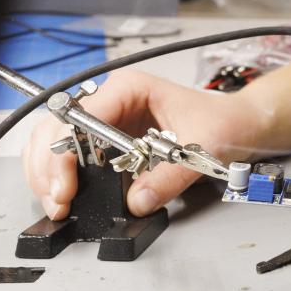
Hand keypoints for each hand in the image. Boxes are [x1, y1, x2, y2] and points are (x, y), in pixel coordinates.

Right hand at [21, 69, 272, 218]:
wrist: (241, 124)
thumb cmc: (225, 122)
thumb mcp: (204, 148)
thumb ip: (171, 176)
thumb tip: (138, 200)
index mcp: (130, 88)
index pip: (81, 117)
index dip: (67, 152)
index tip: (67, 184)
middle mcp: (112, 99)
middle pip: (58, 128)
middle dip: (50, 166)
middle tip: (59, 200)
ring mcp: (107, 119)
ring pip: (56, 140)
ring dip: (49, 172)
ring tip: (58, 202)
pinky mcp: (109, 140)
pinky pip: (73, 155)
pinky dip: (62, 175)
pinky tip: (66, 195)